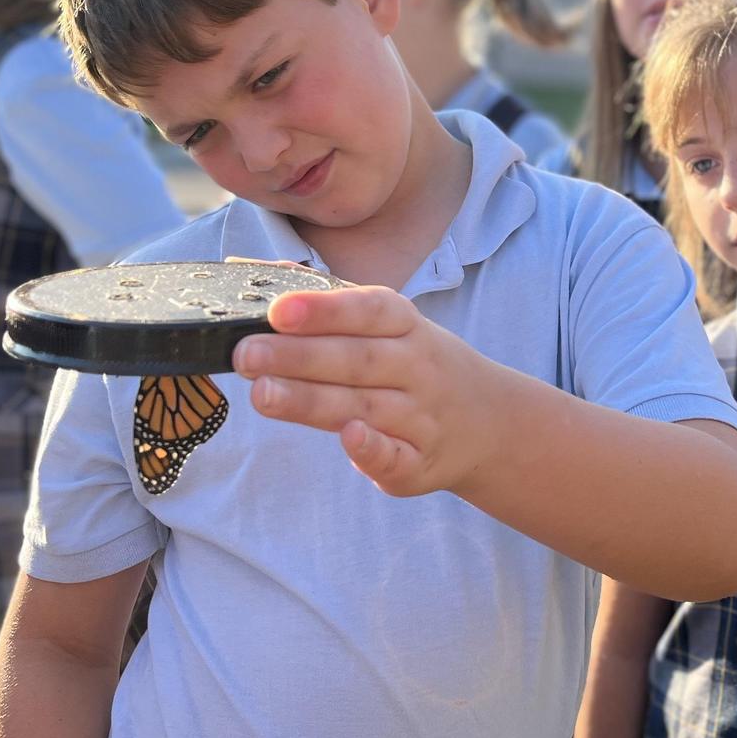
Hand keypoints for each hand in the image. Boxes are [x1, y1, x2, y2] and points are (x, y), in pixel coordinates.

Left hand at [232, 284, 496, 496]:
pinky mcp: (418, 463)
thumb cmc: (417, 364)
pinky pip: (396, 457)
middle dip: (299, 357)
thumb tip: (262, 273)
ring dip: (312, 401)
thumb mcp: (393, 324)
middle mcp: (417, 368)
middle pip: (357, 360)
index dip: (324, 310)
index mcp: (407, 327)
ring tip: (262, 394)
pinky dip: (373, 449)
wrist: (489, 421)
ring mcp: (420, 417)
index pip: (368, 310)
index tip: (278, 310)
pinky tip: (348, 438)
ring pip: (365, 407)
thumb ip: (331, 303)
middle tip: (247, 354)